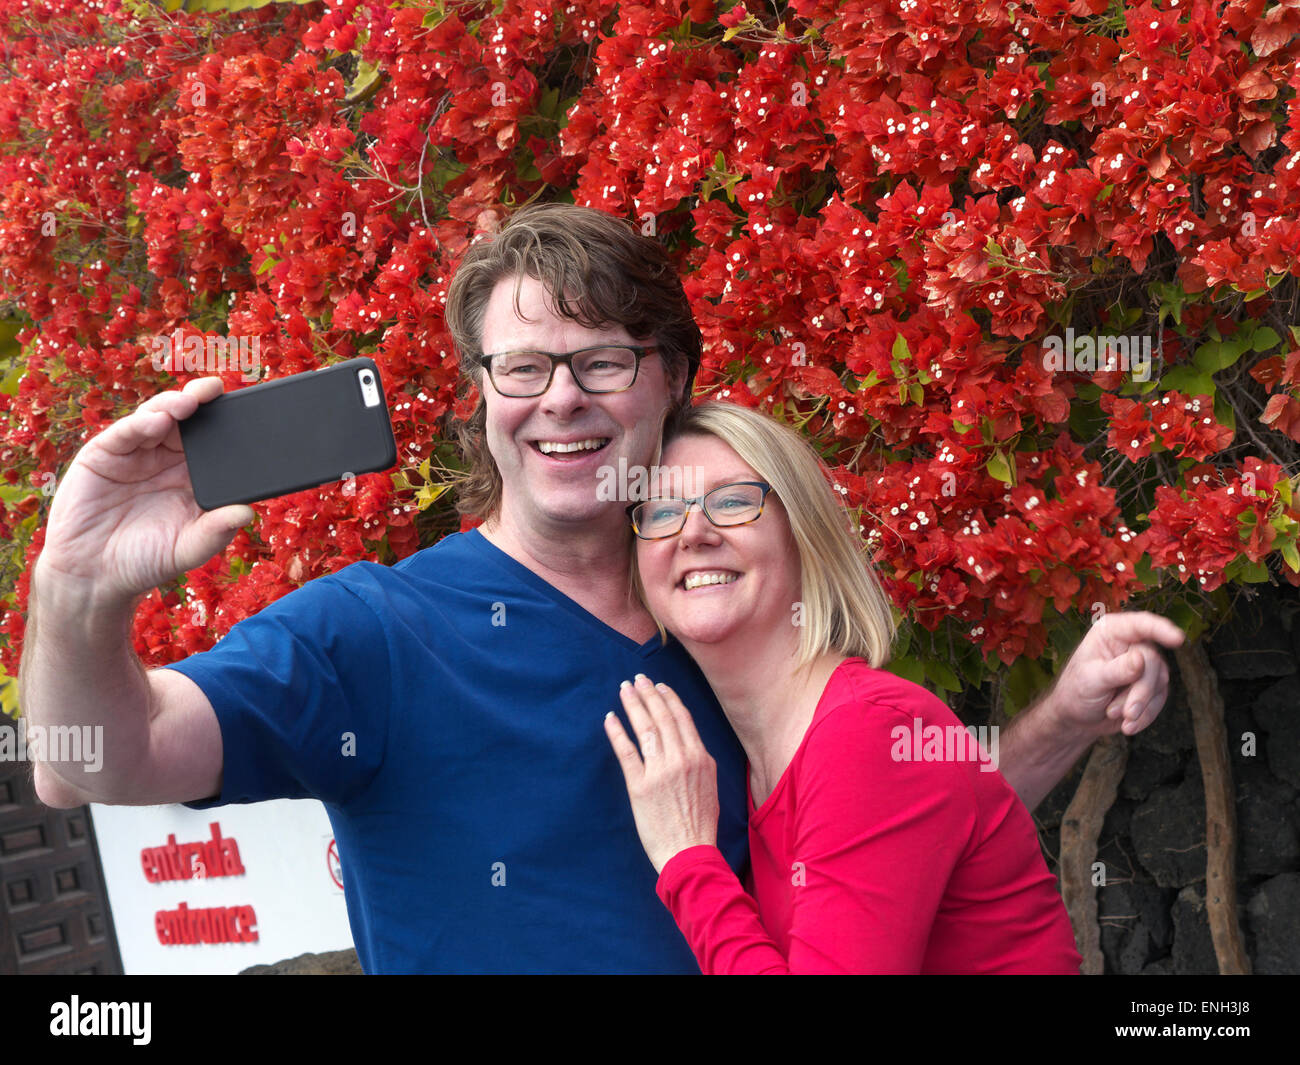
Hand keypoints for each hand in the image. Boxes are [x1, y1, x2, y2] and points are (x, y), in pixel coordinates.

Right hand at [36, 376, 253, 607]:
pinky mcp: (105, 453)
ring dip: (174, 405)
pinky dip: (141, 423)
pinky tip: (157, 420)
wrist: (92, 574)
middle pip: (189, 422)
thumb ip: (216, 531)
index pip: (216, 443)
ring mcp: (137, 453)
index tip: (249, 411)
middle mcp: (168, 459)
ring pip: (158, 417)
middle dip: (203, 402)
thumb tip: (248, 512)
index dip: (229, 425)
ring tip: (189, 402)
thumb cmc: (145, 560)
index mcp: (194, 477)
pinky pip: (125, 432)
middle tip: (216, 389)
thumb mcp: (187, 548)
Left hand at [603, 674, 719, 874]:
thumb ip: (699, 761)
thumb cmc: (700, 823)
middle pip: (662, 717)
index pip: (682, 718)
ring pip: (645, 728)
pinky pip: (626, 751)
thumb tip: (688, 742)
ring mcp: (659, 771)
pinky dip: (617, 732)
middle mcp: (681, 759)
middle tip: (637, 679)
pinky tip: (610, 718)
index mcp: (701, 758)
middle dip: (648, 694)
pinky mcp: (639, 786)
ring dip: (633, 705)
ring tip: (624, 690)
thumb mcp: (710, 785)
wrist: (689, 852)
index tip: (659, 686)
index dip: (669, 698)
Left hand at [1047, 611, 1185, 738]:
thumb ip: (1116, 670)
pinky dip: (1145, 715)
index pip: (1140, 624)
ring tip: (1113, 714)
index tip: (1178, 639)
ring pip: (1159, 681)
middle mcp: (1131, 643)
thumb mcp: (1091, 680)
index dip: (1160, 629)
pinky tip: (1128, 726)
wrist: (1078, 717)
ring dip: (1139, 705)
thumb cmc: (1077, 691)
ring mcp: (1145, 664)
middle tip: (1125, 713)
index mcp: (1111, 631)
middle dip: (1140, 691)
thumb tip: (1141, 659)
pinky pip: (1160, 699)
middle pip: (1153, 661)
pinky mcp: (1152, 685)